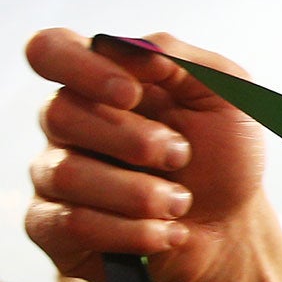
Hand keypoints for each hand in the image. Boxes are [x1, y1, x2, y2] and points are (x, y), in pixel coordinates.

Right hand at [24, 28, 271, 281]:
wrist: (230, 230)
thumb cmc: (224, 156)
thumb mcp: (227, 96)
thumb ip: (180, 59)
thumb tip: (128, 48)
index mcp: (101, 80)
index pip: (51, 50)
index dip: (82, 68)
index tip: (131, 94)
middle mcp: (69, 124)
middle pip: (58, 114)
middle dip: (133, 141)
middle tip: (180, 156)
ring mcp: (55, 175)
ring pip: (66, 175)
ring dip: (138, 193)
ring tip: (180, 203)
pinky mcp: (55, 227)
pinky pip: (70, 224)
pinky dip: (129, 232)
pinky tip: (166, 233)